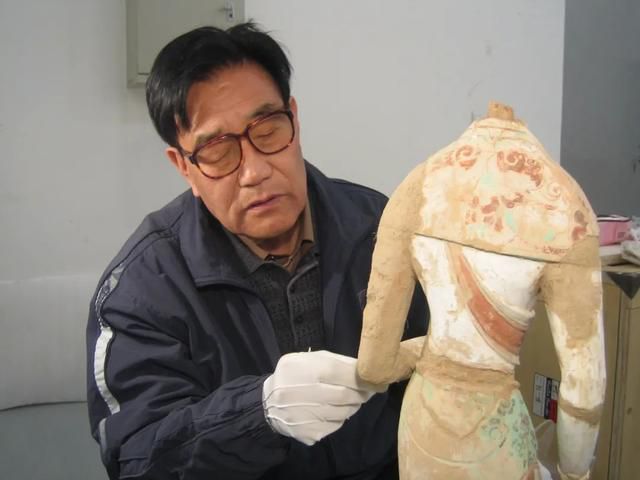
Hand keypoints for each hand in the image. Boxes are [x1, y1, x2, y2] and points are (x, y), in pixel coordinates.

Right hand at [262, 350, 385, 445]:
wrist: (268, 404)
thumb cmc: (294, 375)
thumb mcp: (309, 359)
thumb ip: (337, 361)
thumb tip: (365, 368)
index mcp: (307, 370)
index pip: (345, 374)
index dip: (364, 378)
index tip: (376, 380)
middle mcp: (307, 394)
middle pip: (348, 396)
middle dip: (362, 393)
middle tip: (368, 390)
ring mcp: (308, 416)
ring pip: (345, 412)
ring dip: (352, 405)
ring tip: (348, 399)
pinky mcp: (310, 433)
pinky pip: (335, 425)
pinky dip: (339, 417)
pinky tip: (331, 411)